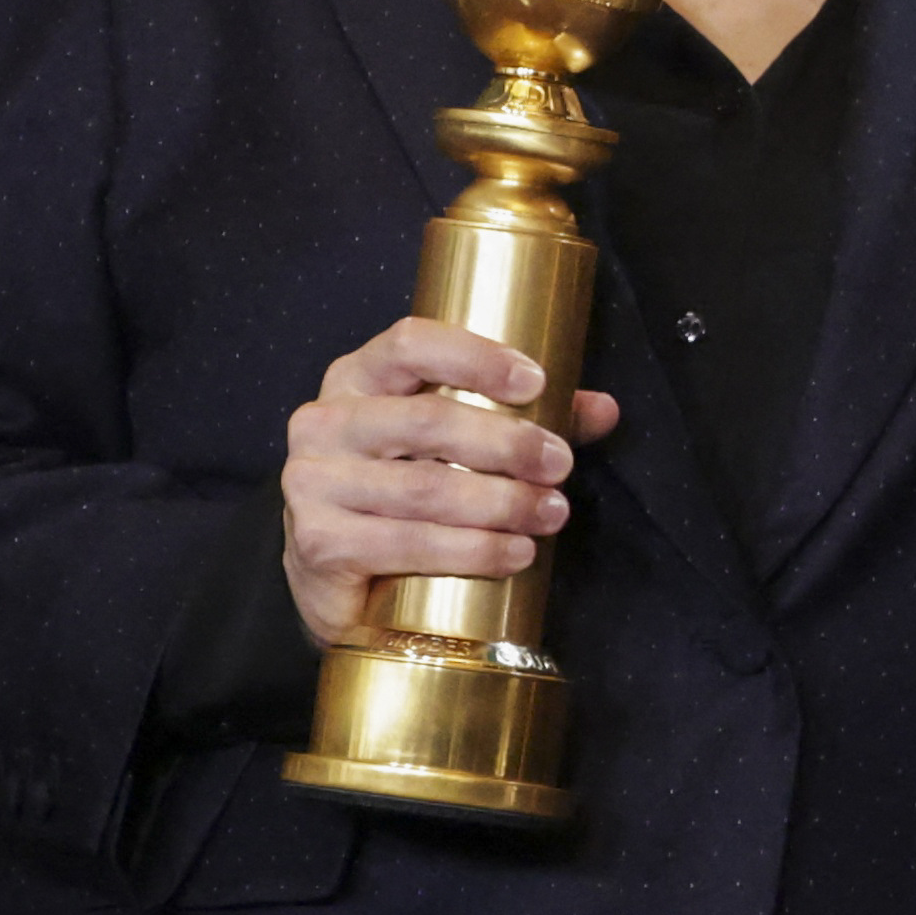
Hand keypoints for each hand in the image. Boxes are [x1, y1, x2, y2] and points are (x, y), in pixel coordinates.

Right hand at [278, 319, 620, 645]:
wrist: (334, 571)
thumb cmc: (407, 485)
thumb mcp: (459, 440)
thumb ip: (527, 417)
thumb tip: (602, 409)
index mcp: (357, 378)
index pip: (410, 344)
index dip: (476, 358)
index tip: (537, 382)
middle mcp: (325, 422)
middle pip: (429, 420)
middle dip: (509, 443)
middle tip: (560, 466)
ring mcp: (312, 483)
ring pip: (425, 488)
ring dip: (502, 503)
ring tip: (551, 514)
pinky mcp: (319, 543)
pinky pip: (407, 544)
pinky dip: (473, 551)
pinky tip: (515, 554)